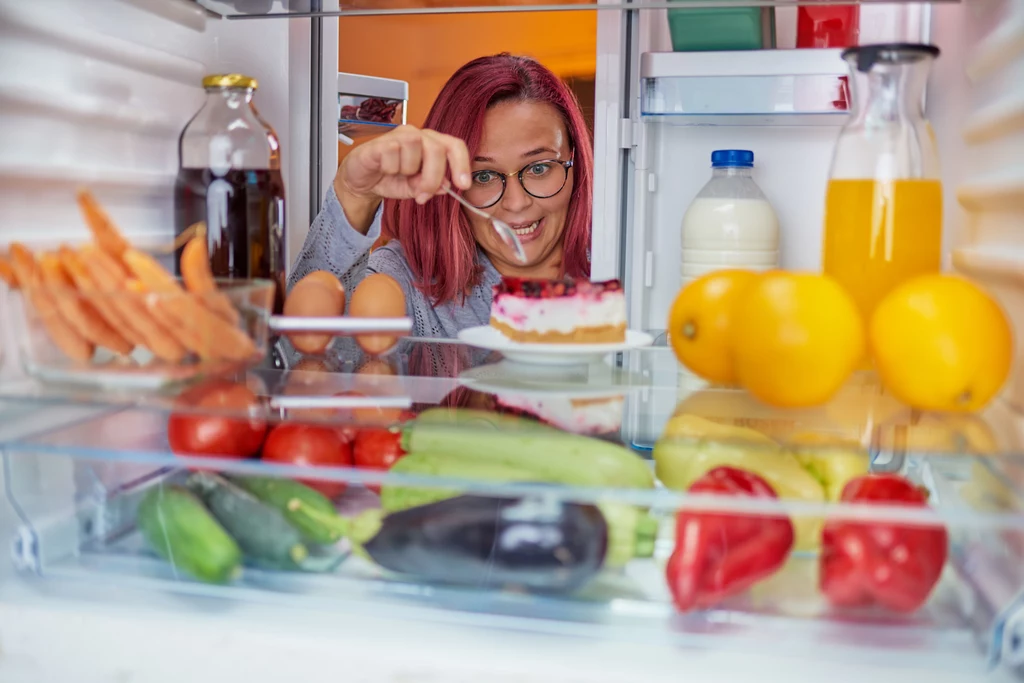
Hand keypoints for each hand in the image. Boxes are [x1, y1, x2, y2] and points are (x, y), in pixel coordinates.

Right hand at [334, 125, 472, 231]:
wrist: (362, 181)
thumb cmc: (390, 179)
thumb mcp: (415, 189)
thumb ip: (431, 187)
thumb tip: (445, 187)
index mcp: (432, 144)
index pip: (455, 146)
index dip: (462, 164)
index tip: (463, 185)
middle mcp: (418, 136)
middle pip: (437, 149)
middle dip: (432, 177)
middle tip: (423, 194)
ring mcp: (398, 136)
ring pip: (414, 149)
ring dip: (408, 170)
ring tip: (398, 174)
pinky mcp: (381, 141)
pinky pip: (393, 153)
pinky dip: (391, 168)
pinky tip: (384, 169)